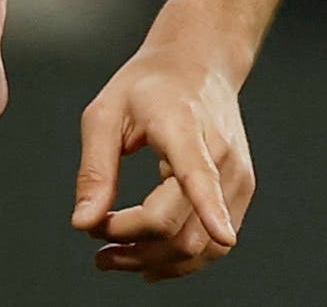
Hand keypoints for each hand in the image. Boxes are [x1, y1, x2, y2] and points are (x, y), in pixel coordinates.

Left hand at [71, 39, 254, 282]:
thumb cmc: (149, 85)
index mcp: (184, 127)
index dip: (211, 207)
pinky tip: (149, 256)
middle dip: (137, 251)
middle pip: (182, 229)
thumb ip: (95, 170)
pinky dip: (180, 259)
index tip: (224, 234)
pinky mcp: (241, 191)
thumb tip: (84, 224)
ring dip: (156, 263)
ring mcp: (237, 176)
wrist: (198, 64)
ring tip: (116, 255)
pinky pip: (212, 244)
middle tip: (100, 251)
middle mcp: (221, 155)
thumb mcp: (105, 114)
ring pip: (201, 247)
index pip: (200, 174)